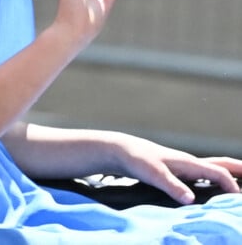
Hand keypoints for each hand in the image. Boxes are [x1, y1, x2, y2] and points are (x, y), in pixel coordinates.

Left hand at [113, 134, 241, 203]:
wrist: (121, 150)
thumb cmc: (137, 159)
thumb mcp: (153, 174)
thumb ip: (171, 186)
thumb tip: (190, 200)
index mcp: (188, 162)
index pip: (218, 173)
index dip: (231, 186)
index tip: (238, 201)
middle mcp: (189, 163)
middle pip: (220, 164)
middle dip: (239, 169)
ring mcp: (183, 166)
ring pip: (212, 169)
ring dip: (228, 174)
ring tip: (240, 185)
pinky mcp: (176, 171)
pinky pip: (202, 176)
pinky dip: (214, 180)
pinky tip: (212, 189)